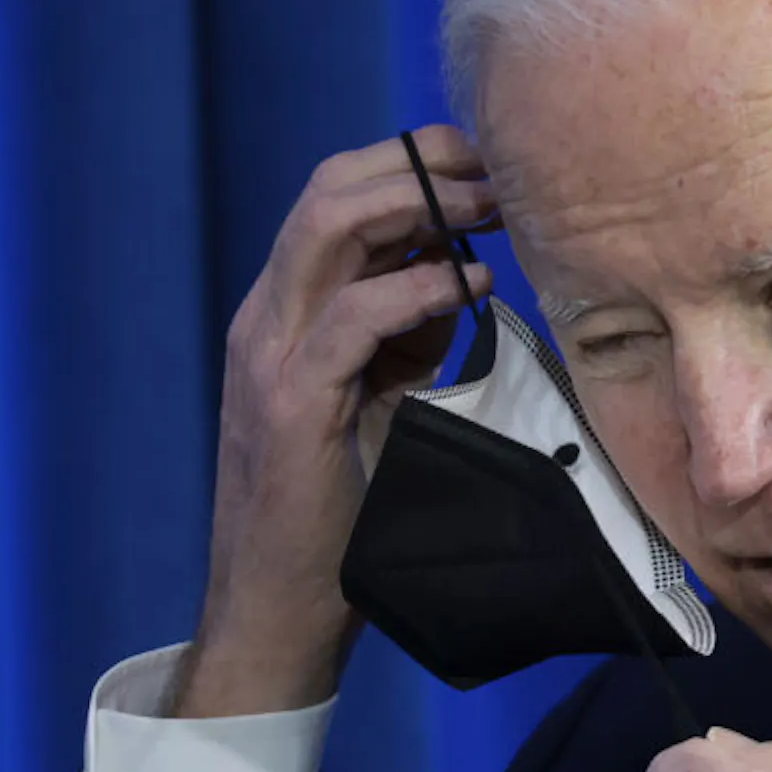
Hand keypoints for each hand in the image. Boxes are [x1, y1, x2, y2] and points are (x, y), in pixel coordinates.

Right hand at [173, 125, 496, 717]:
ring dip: (420, 203)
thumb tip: (462, 267)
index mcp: (287, 309)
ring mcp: (271, 355)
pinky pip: (350, 317)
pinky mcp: (291, 403)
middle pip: (332, 189)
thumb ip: (406, 330)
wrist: (282, 609)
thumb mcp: (383, 394)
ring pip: (328, 228)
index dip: (414, 162)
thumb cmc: (345, 510)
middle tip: (502, 169)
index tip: (490, 163)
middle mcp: (269, 316)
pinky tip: (472, 284)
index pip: (339, 193)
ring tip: (492, 207)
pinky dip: (416, 288)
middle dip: (422, 162)